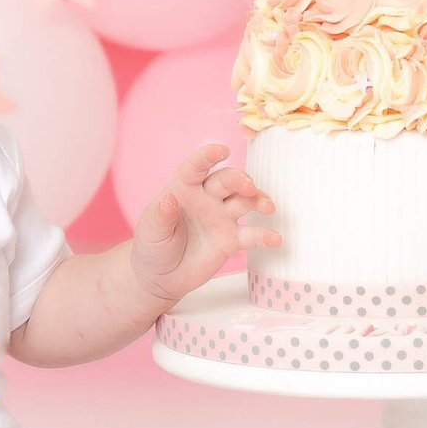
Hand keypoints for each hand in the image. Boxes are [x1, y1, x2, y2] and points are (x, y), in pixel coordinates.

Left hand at [130, 144, 279, 310]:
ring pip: (245, 201)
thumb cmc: (152, 247)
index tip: (222, 151)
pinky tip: (275, 239)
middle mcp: (207, 199)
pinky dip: (265, 235)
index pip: (196, 167)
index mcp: (184, 189)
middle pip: (228, 180)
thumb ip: (160, 216)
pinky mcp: (232, 239)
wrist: (161, 276)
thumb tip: (168, 199)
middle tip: (248, 188)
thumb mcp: (150, 232)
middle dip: (241, 180)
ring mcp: (222, 218)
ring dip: (259, 200)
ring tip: (267, 208)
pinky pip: (252, 234)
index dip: (208, 156)